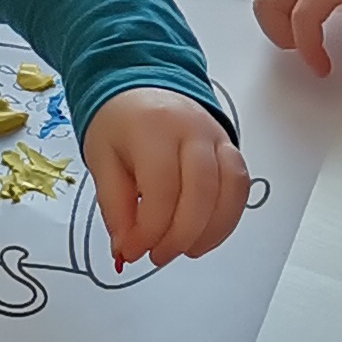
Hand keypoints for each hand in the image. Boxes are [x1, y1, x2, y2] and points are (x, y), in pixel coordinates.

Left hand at [80, 87, 248, 270]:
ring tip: (183, 250)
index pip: (162, 189)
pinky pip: (239, 188)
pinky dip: (225, 220)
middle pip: (202, 193)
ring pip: (229, 191)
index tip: (133, 249)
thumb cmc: (120, 122)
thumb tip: (126, 249)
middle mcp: (192, 129)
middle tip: (157, 256)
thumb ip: (114, 207)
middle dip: (180, 236)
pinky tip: (203, 236)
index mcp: (153, 128)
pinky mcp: (230, 148)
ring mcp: (217, 137)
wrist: (142, 86)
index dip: (150, 230)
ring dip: (209, 232)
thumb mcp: (101, 160)